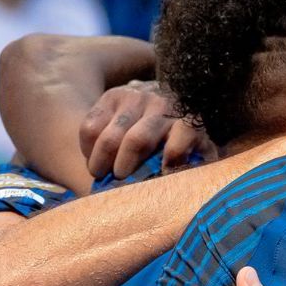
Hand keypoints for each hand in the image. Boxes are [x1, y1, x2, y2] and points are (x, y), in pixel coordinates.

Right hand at [80, 82, 215, 180]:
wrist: (163, 98)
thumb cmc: (180, 136)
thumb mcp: (197, 149)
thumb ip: (196, 166)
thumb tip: (185, 190)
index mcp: (189, 119)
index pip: (186, 133)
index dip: (174, 155)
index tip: (163, 174)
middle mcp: (164, 104)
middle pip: (137, 141)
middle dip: (124, 168)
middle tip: (119, 180)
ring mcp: (137, 97)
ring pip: (110, 137)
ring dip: (100, 162)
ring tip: (100, 173)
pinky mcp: (113, 95)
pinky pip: (90, 128)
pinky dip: (87, 148)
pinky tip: (94, 156)